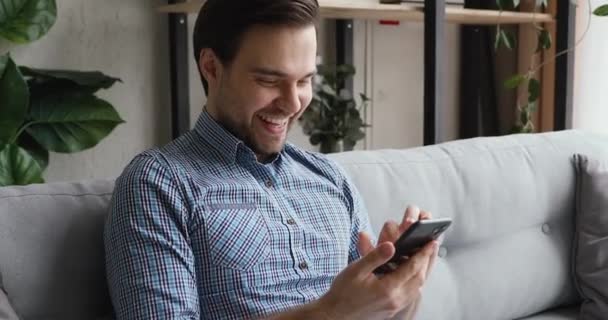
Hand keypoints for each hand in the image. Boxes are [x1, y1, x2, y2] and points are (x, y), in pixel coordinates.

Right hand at [317, 206, 437, 319]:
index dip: (423, 253)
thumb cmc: (342, 292)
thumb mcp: (356, 270)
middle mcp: (395, 299)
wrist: (335, 315)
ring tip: (424, 257)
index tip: (431, 241)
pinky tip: (412, 273)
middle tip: (432, 246)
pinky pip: (411, 293)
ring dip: (422, 271)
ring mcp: (395, 306)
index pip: (412, 268)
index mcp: (387, 288)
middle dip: (427, 260)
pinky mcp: (393, 309)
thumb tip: (392, 245)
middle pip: (419, 278)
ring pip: (417, 287)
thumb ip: (375, 256)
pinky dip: (415, 281)